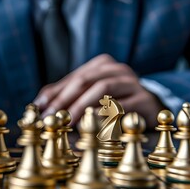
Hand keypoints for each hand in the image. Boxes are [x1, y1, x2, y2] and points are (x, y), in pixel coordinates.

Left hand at [33, 54, 163, 127]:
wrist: (151, 105)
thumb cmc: (114, 99)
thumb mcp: (90, 93)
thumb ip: (66, 95)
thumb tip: (38, 103)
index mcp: (102, 64)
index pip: (74, 77)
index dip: (55, 93)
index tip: (40, 109)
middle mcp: (118, 69)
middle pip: (86, 80)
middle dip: (65, 99)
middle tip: (52, 117)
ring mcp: (133, 82)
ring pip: (103, 88)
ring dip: (83, 105)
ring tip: (69, 121)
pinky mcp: (144, 99)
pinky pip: (122, 106)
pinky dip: (105, 114)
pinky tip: (92, 124)